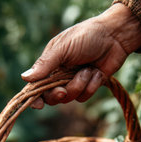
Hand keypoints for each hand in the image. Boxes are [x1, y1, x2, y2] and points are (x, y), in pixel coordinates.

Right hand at [21, 3, 140, 107]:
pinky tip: (97, 72)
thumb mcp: (63, 48)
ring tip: (88, 69)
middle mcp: (60, 74)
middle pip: (51, 97)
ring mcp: (75, 81)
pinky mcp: (89, 86)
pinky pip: (85, 96)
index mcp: (50, 64)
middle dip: (58, 94)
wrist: (116, 36)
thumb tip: (24, 78)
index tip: (37, 105)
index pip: (36, 85)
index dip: (35, 97)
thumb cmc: (87, 36)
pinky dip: (92, 85)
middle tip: (62, 90)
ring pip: (69, 98)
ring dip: (79, 85)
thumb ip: (45, 64)